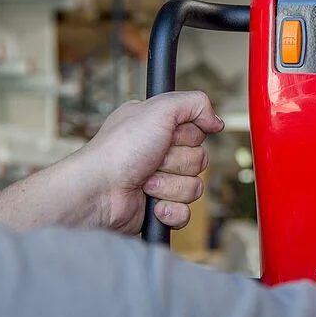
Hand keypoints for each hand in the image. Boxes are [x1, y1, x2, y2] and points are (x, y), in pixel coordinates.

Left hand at [79, 91, 224, 233]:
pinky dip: (171, 211)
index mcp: (158, 127)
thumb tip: (217, 121)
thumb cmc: (120, 150)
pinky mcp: (159, 209)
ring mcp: (160, 182)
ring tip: (144, 183)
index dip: (186, 135)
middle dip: (177, 162)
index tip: (167, 134)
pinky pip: (186, 213)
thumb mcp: (158, 109)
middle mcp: (159, 153)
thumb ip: (195, 103)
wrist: (98, 192)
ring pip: (195, 187)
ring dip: (170, 186)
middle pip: (200, 159)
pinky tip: (153, 206)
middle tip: (151, 160)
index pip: (197, 132)